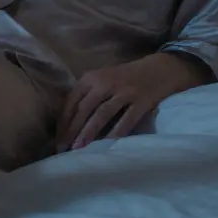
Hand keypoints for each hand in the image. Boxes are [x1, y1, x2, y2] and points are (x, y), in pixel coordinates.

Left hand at [55, 52, 211, 152]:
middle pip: (84, 108)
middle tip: (63, 148)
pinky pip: (127, 119)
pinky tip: (108, 145)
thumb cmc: (126, 78)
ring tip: (79, 148)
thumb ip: (87, 95)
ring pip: (102, 114)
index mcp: (92, 77)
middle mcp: (106, 82)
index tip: (57, 138)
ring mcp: (125, 91)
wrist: (160, 68)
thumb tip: (69, 123)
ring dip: (89, 132)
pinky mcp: (142, 100)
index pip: (72, 101)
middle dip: (72, 130)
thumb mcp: (103, 80)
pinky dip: (117, 133)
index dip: (63, 121)